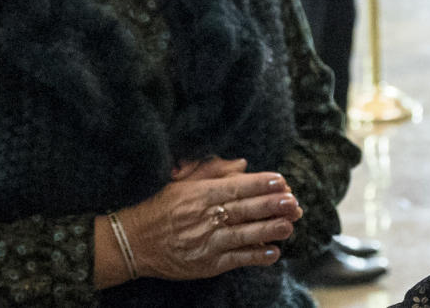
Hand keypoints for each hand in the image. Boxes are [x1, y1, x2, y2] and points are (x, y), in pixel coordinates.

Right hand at [121, 161, 300, 281]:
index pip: (236, 187)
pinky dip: (256, 255)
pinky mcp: (208, 263)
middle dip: (271, 205)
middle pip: (244, 209)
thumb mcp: (180, 182)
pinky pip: (237, 259)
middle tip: (293, 202)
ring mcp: (207, 241)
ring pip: (244, 234)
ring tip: (289, 224)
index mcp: (198, 194)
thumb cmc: (158, 208)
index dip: (260, 184)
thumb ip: (211, 171)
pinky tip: (273, 251)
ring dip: (269, 229)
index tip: (281, 180)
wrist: (135, 241)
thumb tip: (241, 164)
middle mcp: (204, 216)